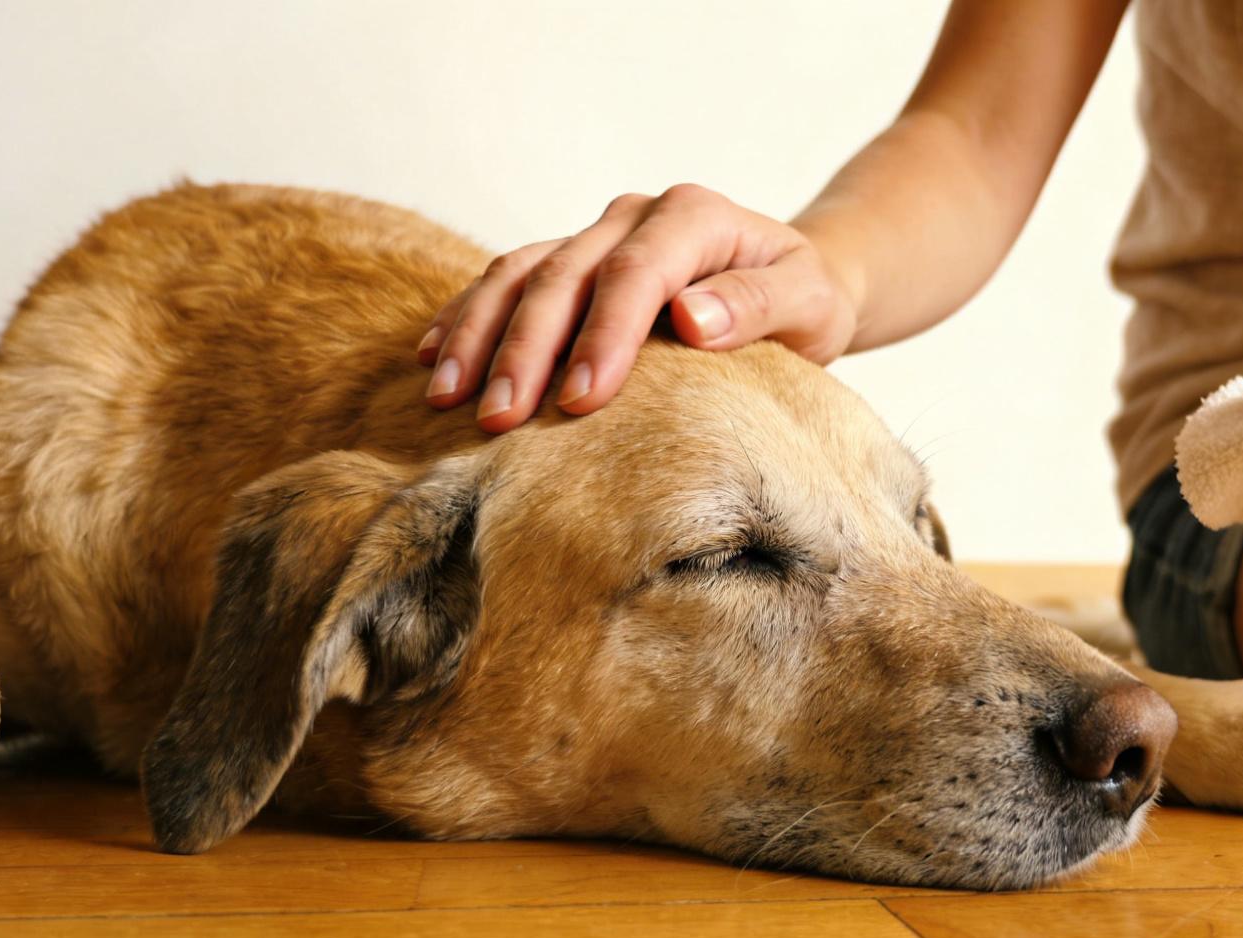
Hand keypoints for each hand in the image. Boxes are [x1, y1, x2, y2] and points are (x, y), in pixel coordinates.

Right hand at [417, 184, 857, 432]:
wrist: (793, 283)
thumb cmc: (806, 300)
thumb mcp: (809, 302)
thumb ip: (758, 305)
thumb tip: (692, 316)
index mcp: (693, 216)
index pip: (635, 274)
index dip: (602, 336)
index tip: (578, 401)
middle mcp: (634, 215)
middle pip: (564, 275)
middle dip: (525, 348)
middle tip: (498, 418)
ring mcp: (596, 234)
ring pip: (520, 274)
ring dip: (478, 334)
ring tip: (446, 395)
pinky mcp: (570, 260)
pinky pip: (506, 280)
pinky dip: (468, 317)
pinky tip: (433, 360)